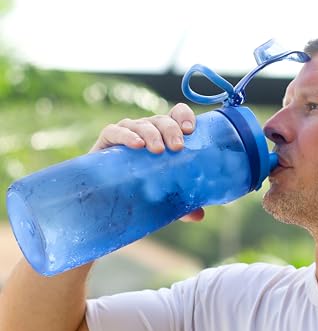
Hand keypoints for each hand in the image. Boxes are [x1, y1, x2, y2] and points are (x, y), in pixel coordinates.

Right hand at [90, 102, 204, 222]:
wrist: (106, 197)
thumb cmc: (140, 188)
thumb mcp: (164, 195)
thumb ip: (183, 204)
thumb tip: (199, 215)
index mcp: (164, 135)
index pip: (176, 114)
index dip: (184, 116)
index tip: (190, 130)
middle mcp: (147, 130)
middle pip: (161, 120)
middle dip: (171, 130)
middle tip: (177, 147)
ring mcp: (127, 132)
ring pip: (141, 124)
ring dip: (151, 133)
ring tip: (157, 150)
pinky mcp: (107, 140)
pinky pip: (115, 131)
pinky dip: (126, 135)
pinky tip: (136, 145)